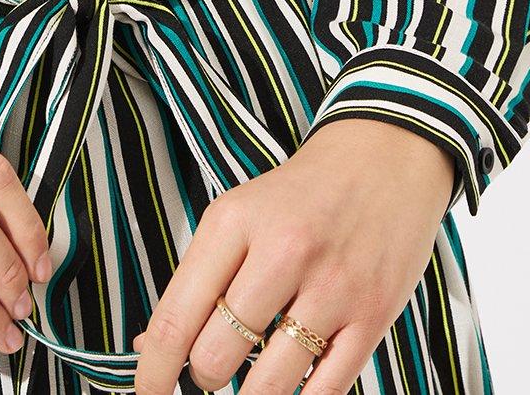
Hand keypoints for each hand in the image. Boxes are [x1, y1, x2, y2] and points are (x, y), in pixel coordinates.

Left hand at [131, 117, 457, 393]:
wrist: (382, 158)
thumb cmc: (299, 195)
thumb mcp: (236, 215)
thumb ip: (196, 280)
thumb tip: (150, 349)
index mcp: (234, 221)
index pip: (177, 316)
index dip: (155, 371)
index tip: (147, 393)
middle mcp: (282, 252)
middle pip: (218, 355)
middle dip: (205, 376)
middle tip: (211, 368)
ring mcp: (332, 287)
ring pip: (269, 383)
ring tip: (249, 378)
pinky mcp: (373, 316)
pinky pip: (325, 390)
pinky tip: (291, 382)